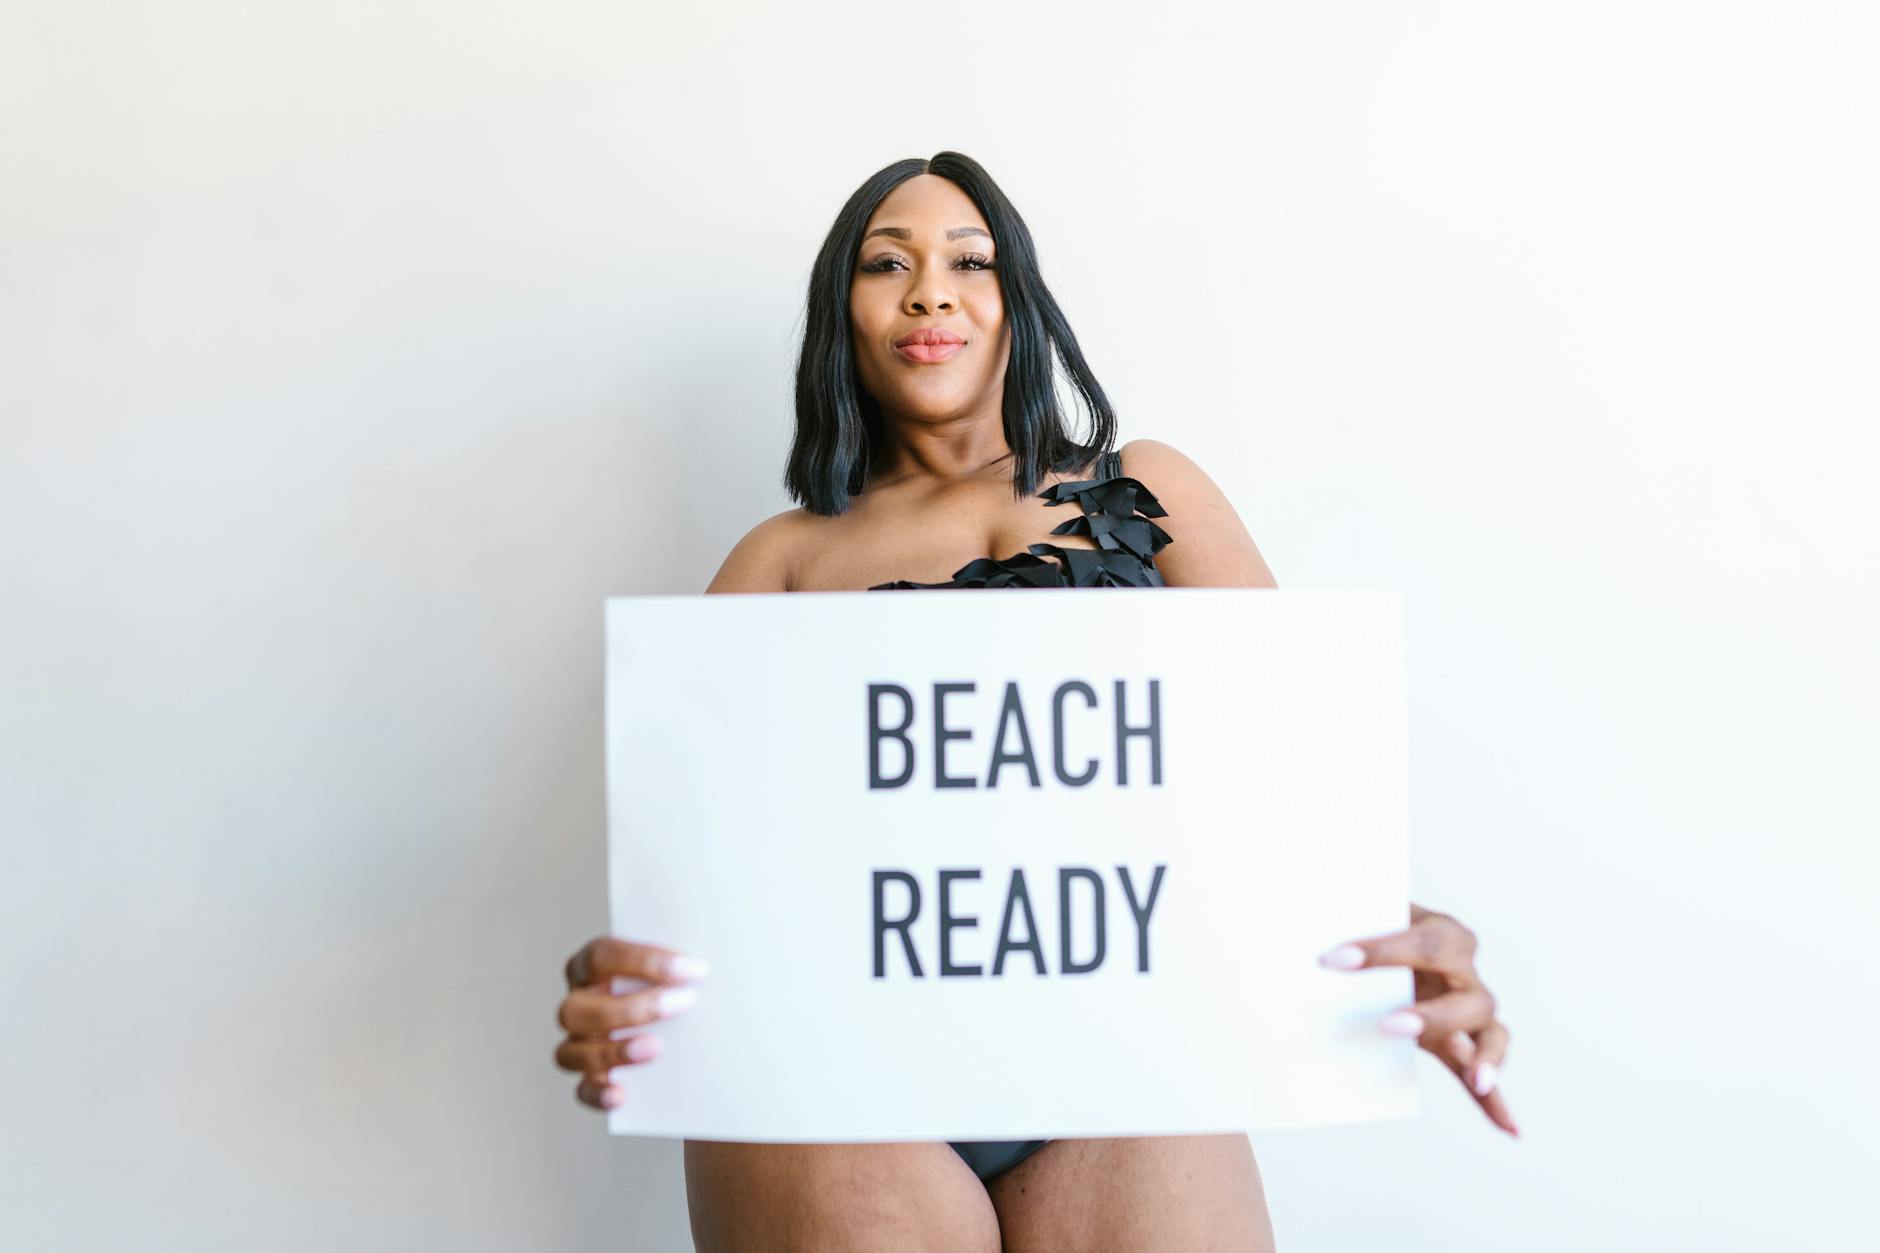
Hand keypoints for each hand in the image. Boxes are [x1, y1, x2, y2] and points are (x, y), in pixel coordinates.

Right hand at [554, 936, 709, 1110]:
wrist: (678, 1019)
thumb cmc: (674, 981)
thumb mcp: (674, 965)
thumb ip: (681, 962)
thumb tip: (713, 964)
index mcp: (591, 966)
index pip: (601, 957)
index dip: (644, 961)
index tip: (694, 969)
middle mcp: (578, 1003)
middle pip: (577, 1008)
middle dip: (632, 1008)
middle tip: (685, 1003)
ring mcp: (579, 1042)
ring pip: (571, 1052)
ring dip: (613, 1051)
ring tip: (657, 1049)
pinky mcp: (591, 1076)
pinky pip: (583, 1090)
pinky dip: (599, 1093)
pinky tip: (622, 1095)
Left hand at [1319, 903, 1517, 1136]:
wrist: (1384, 923)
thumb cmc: (1373, 917)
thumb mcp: (1364, 909)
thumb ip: (1346, 918)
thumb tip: (1311, 941)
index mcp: (1443, 931)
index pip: (1426, 942)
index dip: (1383, 952)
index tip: (1334, 960)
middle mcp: (1464, 970)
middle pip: (1470, 995)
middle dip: (1432, 1015)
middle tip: (1387, 1026)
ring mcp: (1467, 1006)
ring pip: (1490, 1031)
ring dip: (1487, 1058)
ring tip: (1477, 1080)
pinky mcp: (1459, 1037)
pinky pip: (1481, 1067)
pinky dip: (1495, 1101)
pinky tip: (1508, 1129)